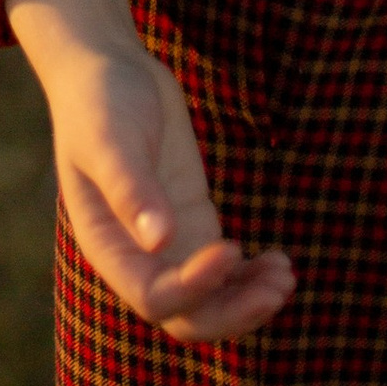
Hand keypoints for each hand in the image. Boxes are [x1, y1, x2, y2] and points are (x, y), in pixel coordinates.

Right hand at [5, 0, 295, 343]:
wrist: (108, 68)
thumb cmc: (100, 99)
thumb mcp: (112, 137)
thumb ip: (132, 188)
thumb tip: (160, 242)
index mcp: (107, 244)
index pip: (154, 296)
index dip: (195, 287)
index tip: (233, 247)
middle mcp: (136, 255)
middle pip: (186, 318)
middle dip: (232, 312)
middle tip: (278, 287)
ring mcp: (167, 243)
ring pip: (209, 303)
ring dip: (248, 300)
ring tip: (286, 274)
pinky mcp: (192, 224)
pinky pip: (223, 272)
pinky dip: (251, 277)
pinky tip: (280, 261)